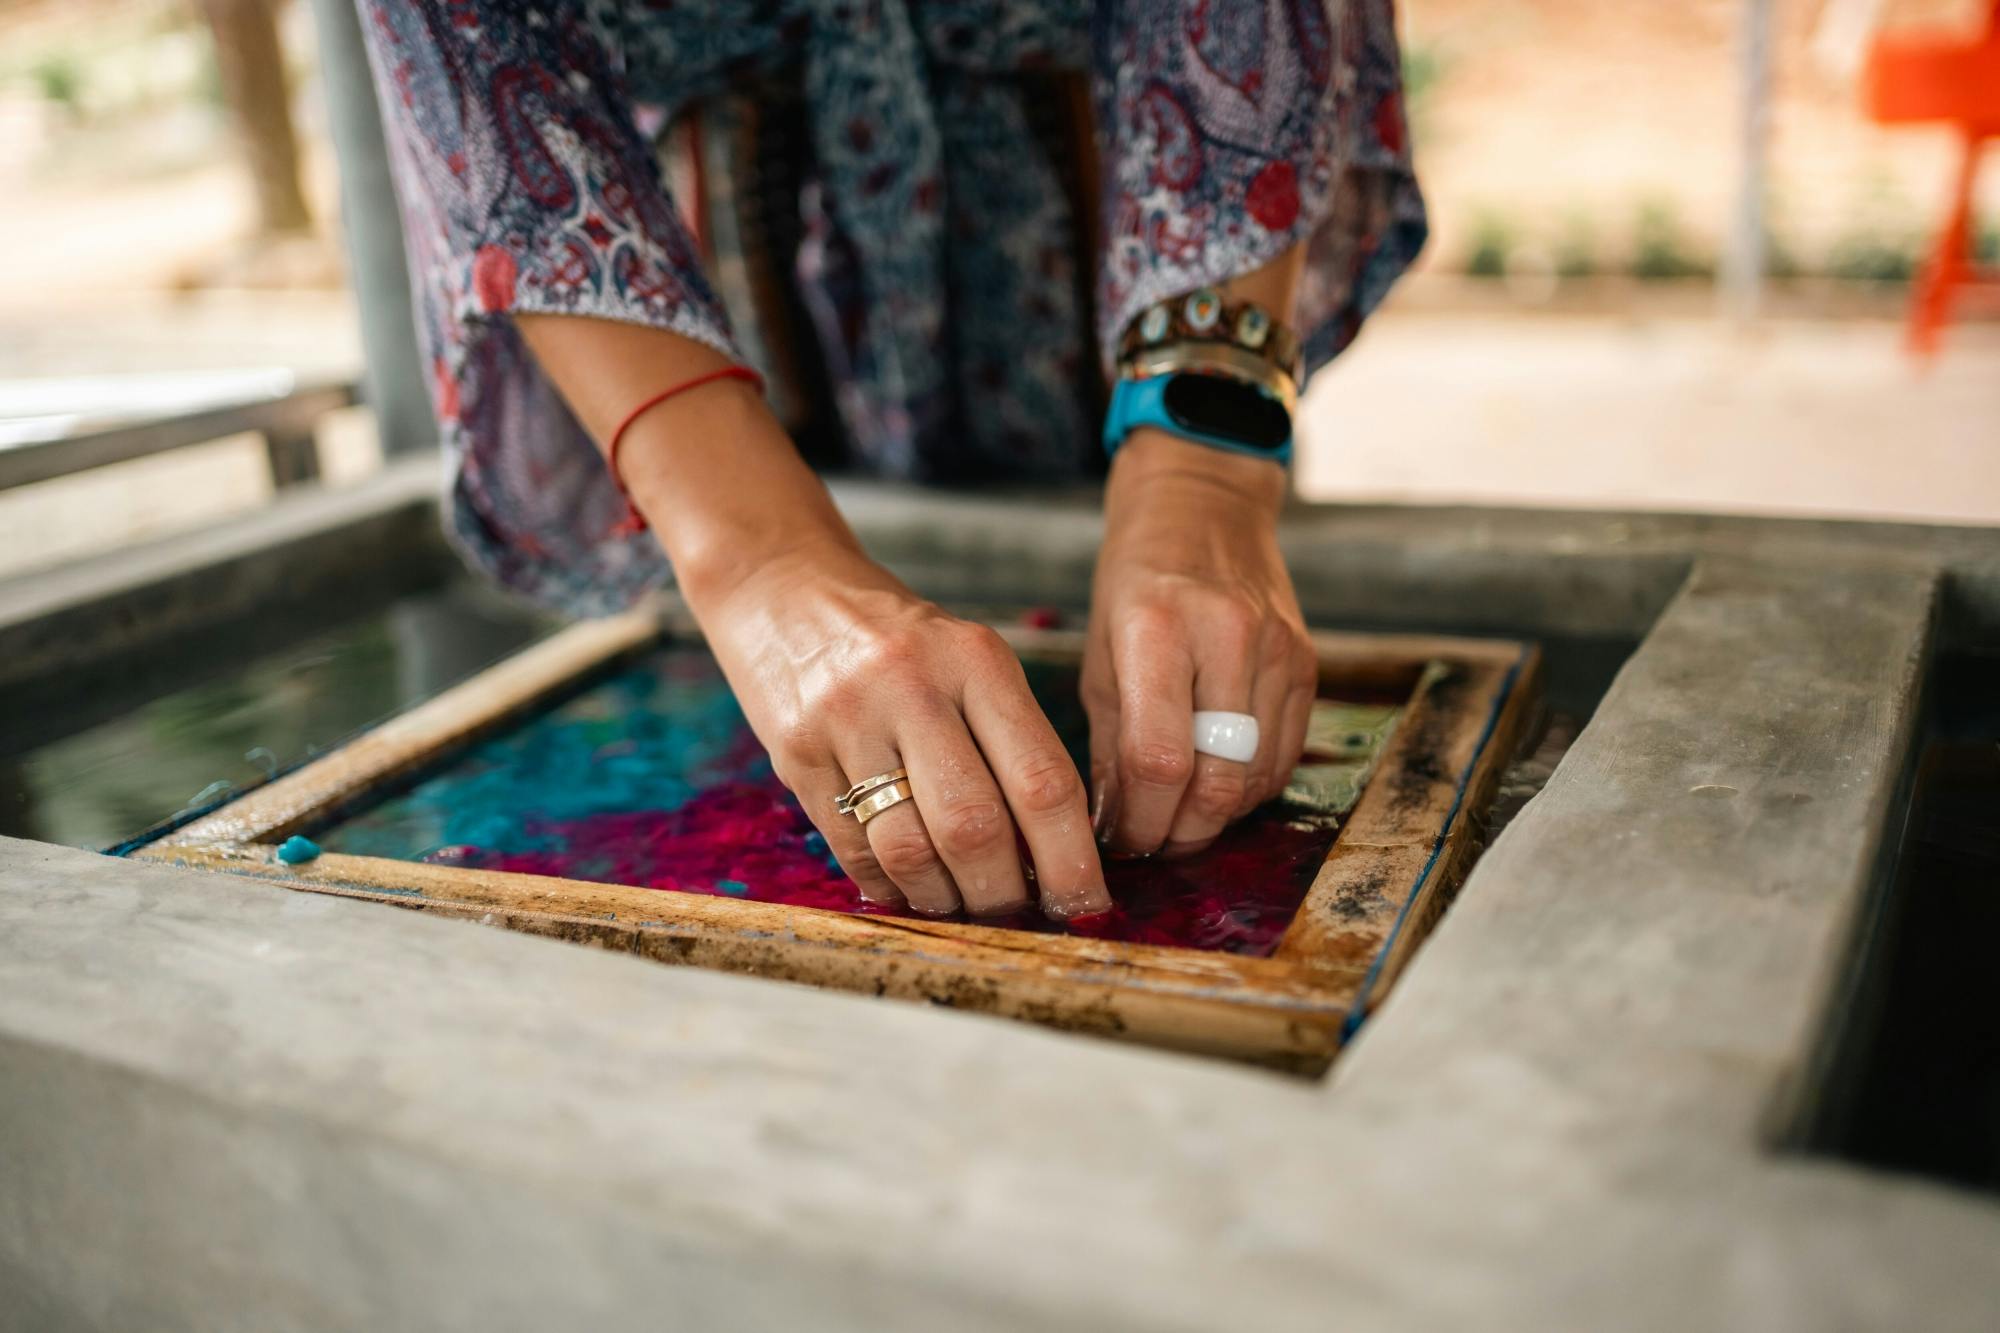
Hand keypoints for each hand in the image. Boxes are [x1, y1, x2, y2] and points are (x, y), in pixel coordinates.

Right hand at [697, 540, 1112, 920]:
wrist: (783, 587)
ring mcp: (846, 721)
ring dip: (945, 899)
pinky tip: (909, 887)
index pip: (1042, 779)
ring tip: (962, 903)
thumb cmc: (897, 638)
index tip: (1085, 900)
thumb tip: (1051, 854)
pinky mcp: (796, 756)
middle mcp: (912, 686)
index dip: (1070, 858)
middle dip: (1004, 891)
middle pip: (976, 826)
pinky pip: (853, 849)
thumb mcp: (967, 659)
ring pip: (910, 849)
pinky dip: (890, 887)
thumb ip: (1010, 740)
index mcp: (975, 660)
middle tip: (1018, 912)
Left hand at [1084, 428, 1316, 857]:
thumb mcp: (1100, 653)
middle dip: (1181, 832)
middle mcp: (1226, 638)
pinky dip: (1249, 787)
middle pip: (1218, 781)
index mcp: (1158, 629)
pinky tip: (1216, 786)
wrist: (1203, 506)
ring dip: (1217, 818)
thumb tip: (1113, 826)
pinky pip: (1283, 756)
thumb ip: (1108, 743)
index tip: (1121, 840)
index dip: (1140, 820)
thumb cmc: (1135, 581)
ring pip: (1256, 778)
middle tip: (1152, 843)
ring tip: (1179, 820)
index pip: (1158, 759)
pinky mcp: (1308, 664)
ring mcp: (1277, 651)